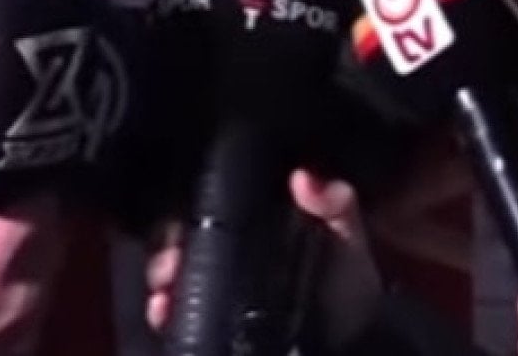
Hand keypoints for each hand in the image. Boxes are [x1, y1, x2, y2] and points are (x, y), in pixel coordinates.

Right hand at [0, 154, 63, 355]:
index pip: (39, 196)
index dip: (26, 171)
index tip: (5, 157)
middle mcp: (24, 288)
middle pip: (50, 226)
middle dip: (29, 202)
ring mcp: (27, 320)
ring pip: (49, 261)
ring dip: (30, 238)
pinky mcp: (22, 346)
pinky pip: (38, 294)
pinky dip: (24, 275)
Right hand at [146, 170, 381, 345]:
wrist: (353, 343)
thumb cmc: (348, 282)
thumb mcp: (348, 237)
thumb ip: (336, 206)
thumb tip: (305, 178)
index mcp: (258, 216)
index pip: (215, 199)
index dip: (194, 201)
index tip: (181, 213)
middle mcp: (233, 244)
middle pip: (187, 234)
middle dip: (170, 243)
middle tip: (170, 258)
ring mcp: (222, 282)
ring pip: (178, 268)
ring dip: (164, 273)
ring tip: (165, 286)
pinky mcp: (217, 315)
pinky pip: (181, 306)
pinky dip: (166, 307)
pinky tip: (164, 309)